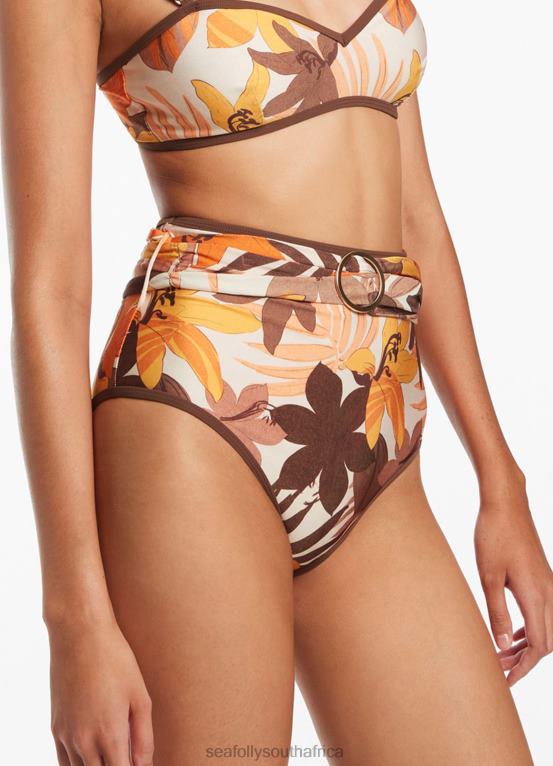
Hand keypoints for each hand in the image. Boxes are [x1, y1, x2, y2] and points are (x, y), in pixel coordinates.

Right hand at [48, 616, 153, 765]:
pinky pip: (64, 763)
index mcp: (110, 734)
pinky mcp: (55, 727)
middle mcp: (85, 741)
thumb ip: (144, 737)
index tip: (139, 765)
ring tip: (114, 753)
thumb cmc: (115, 659)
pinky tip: (92, 758)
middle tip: (128, 756)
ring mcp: (67, 735)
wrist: (80, 634)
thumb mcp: (140, 696)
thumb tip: (145, 765)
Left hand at [474, 472, 552, 685]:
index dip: (523, 668)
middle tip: (500, 671)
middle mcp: (549, 592)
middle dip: (525, 661)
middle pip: (546, 642)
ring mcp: (548, 584)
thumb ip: (496, 612)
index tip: (505, 681)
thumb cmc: (493, 536)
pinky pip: (542, 612)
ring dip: (526, 645)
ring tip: (501, 655)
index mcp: (536, 596)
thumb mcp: (488, 577)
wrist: (506, 503)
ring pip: (546, 627)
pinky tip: (510, 632)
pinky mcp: (541, 576)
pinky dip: (529, 628)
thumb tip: (501, 645)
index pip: (538, 647)